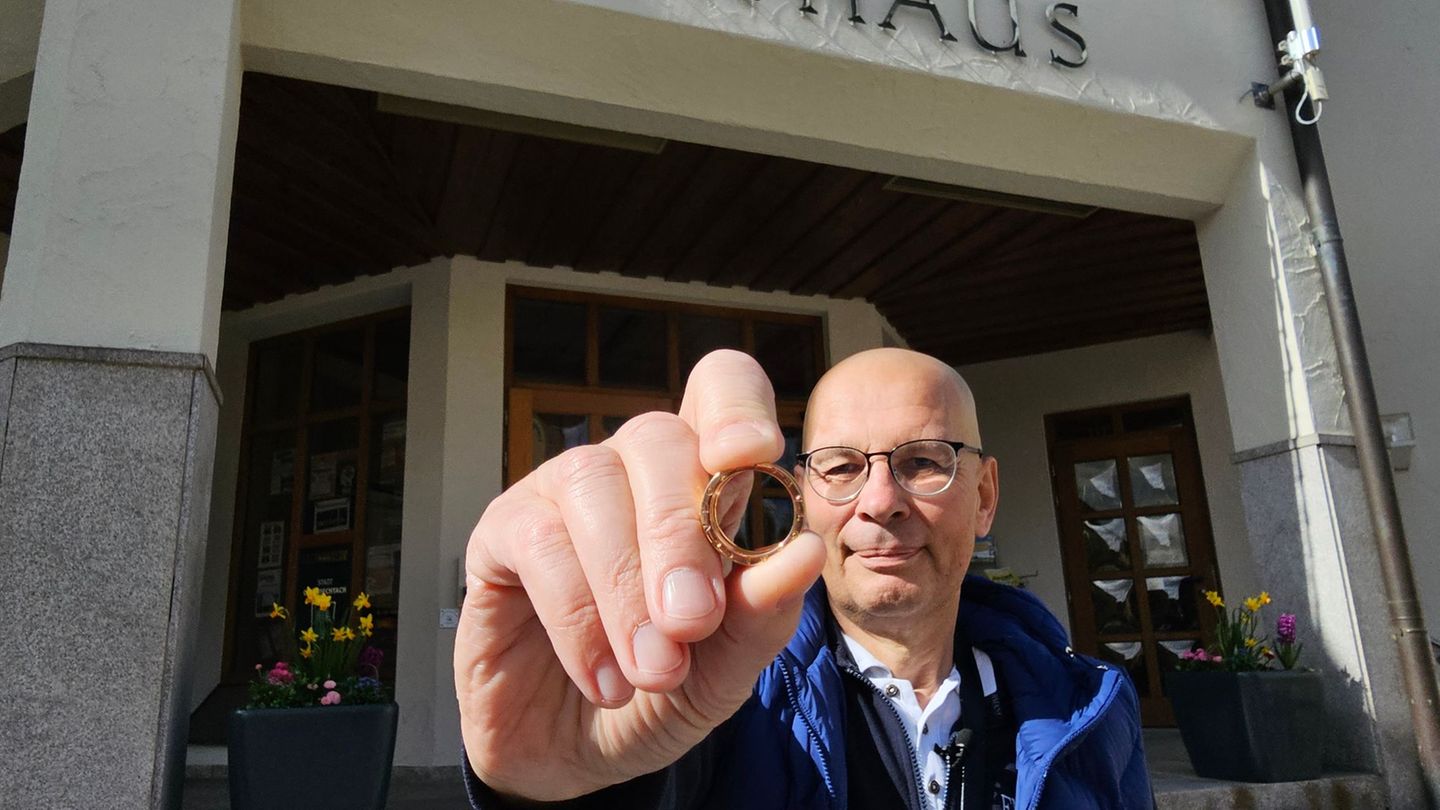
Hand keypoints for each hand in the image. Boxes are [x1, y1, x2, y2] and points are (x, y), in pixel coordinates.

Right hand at [455, 350, 826, 800]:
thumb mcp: (725, 670)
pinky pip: (537, 541)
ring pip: (591, 484)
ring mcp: (558, 494)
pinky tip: (604, 679)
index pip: (719, 389)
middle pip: (656, 437)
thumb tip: (803, 552)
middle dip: (680, 533)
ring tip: (652, 670)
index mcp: (700, 480)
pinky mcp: (500, 535)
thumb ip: (762, 615)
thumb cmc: (659, 694)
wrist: (575, 761)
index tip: (751, 457)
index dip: (735, 406)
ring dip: (626, 584)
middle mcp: (629, 470)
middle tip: (691, 624)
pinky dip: (578, 617)